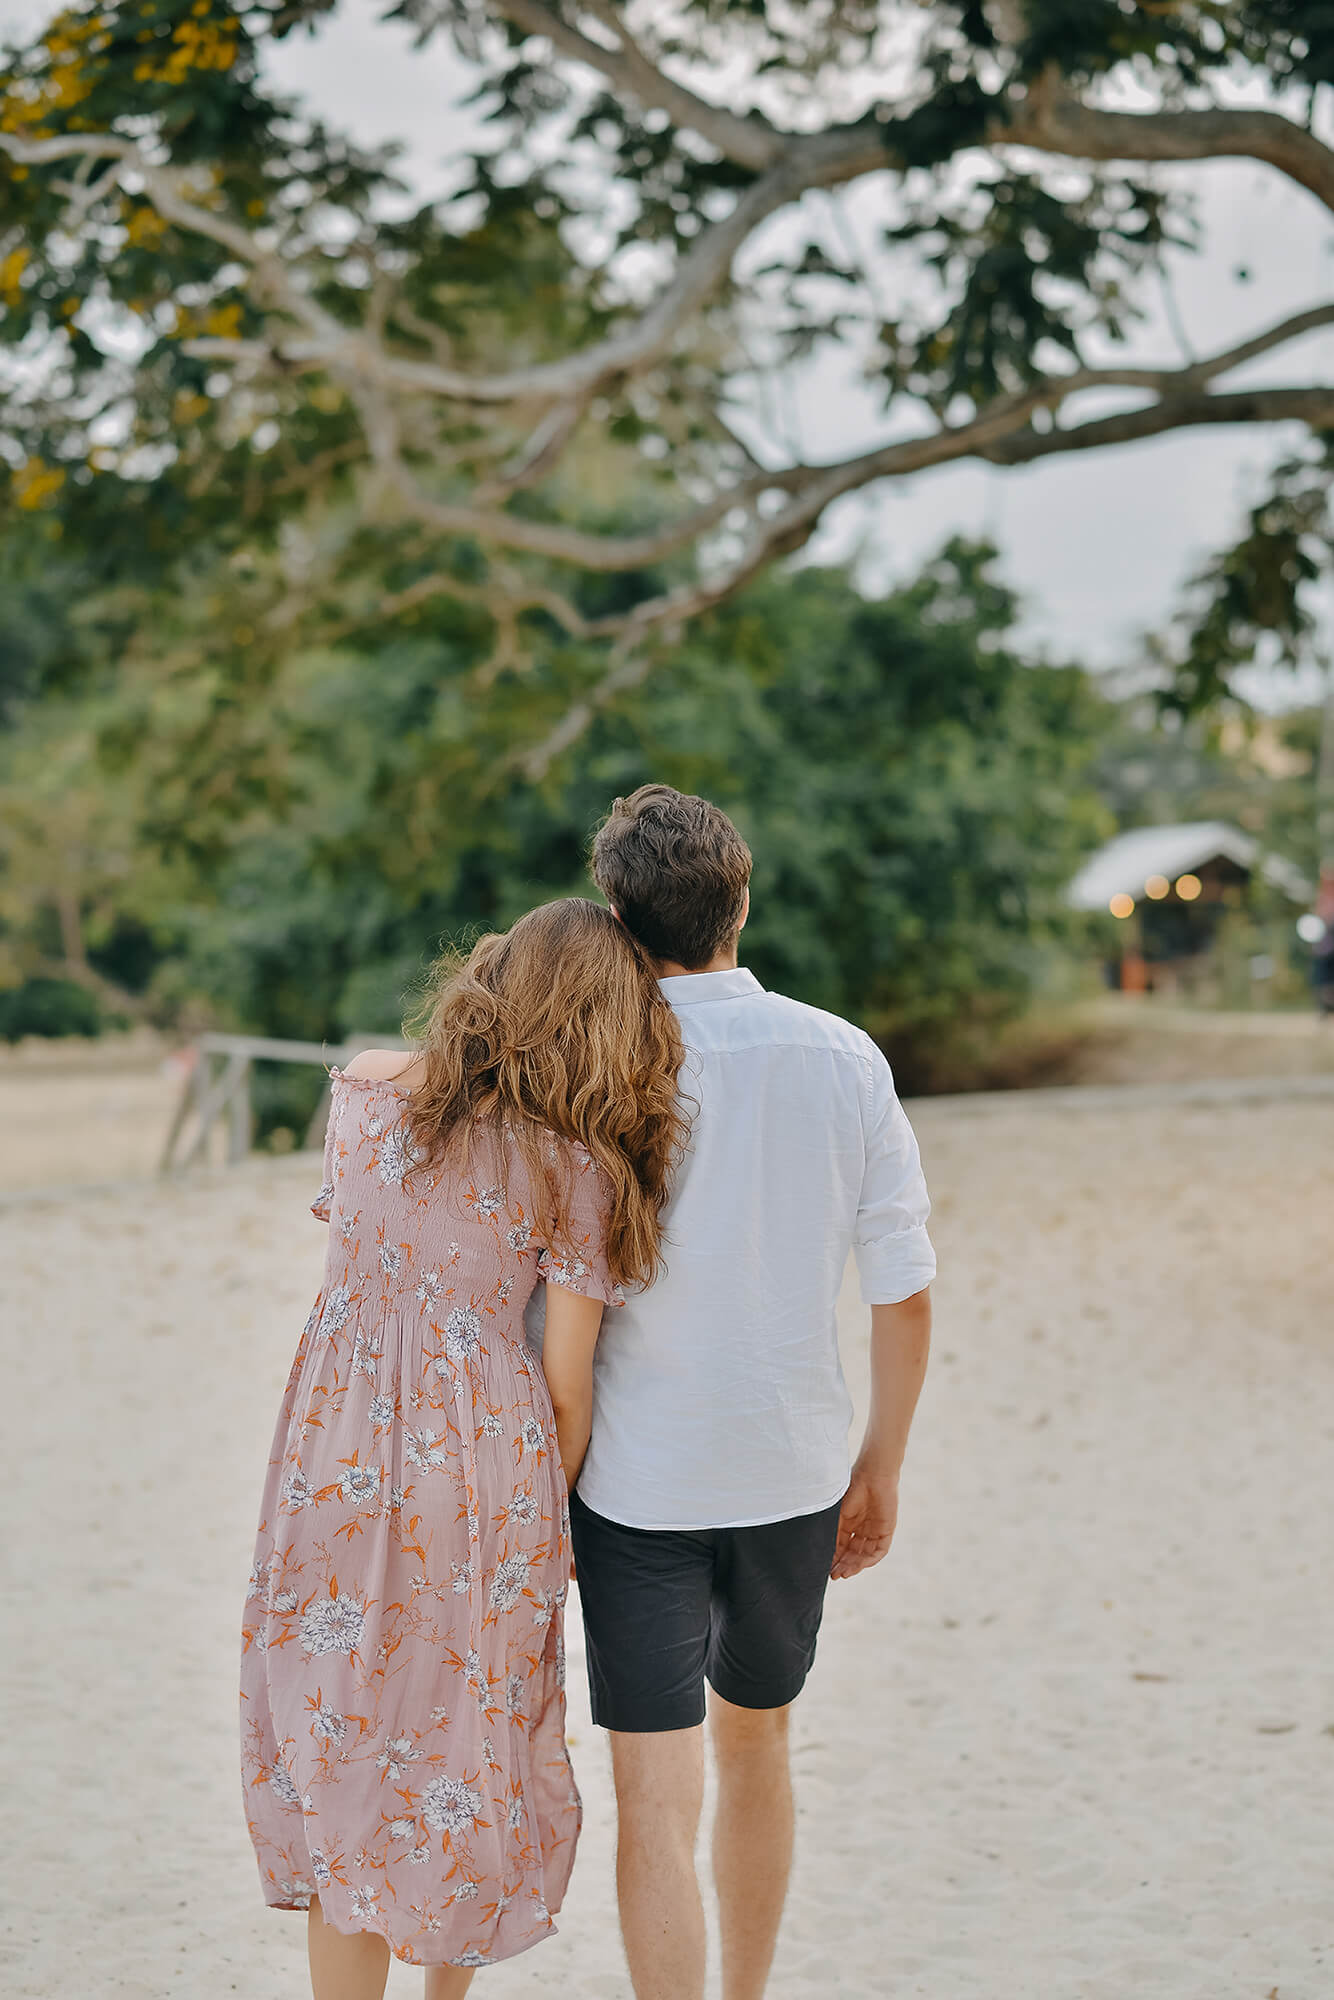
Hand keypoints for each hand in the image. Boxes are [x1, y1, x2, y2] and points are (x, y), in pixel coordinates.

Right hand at [831, 1461, 899, 1580]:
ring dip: (855, 1565)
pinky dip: (870, 1559)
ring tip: (844, 1573)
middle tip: (834, 1575)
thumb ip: (833, 1532)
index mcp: (848, 1524)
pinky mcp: (886, 1530)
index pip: (840, 1547)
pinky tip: (860, 1564)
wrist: (872, 1475)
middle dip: (843, 1566)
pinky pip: (879, 1550)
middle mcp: (860, 1529)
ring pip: (864, 1555)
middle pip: (852, 1554)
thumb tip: (820, 1551)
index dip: (834, 1559)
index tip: (825, 1570)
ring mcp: (873, 1531)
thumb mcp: (838, 1513)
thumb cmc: (852, 1488)